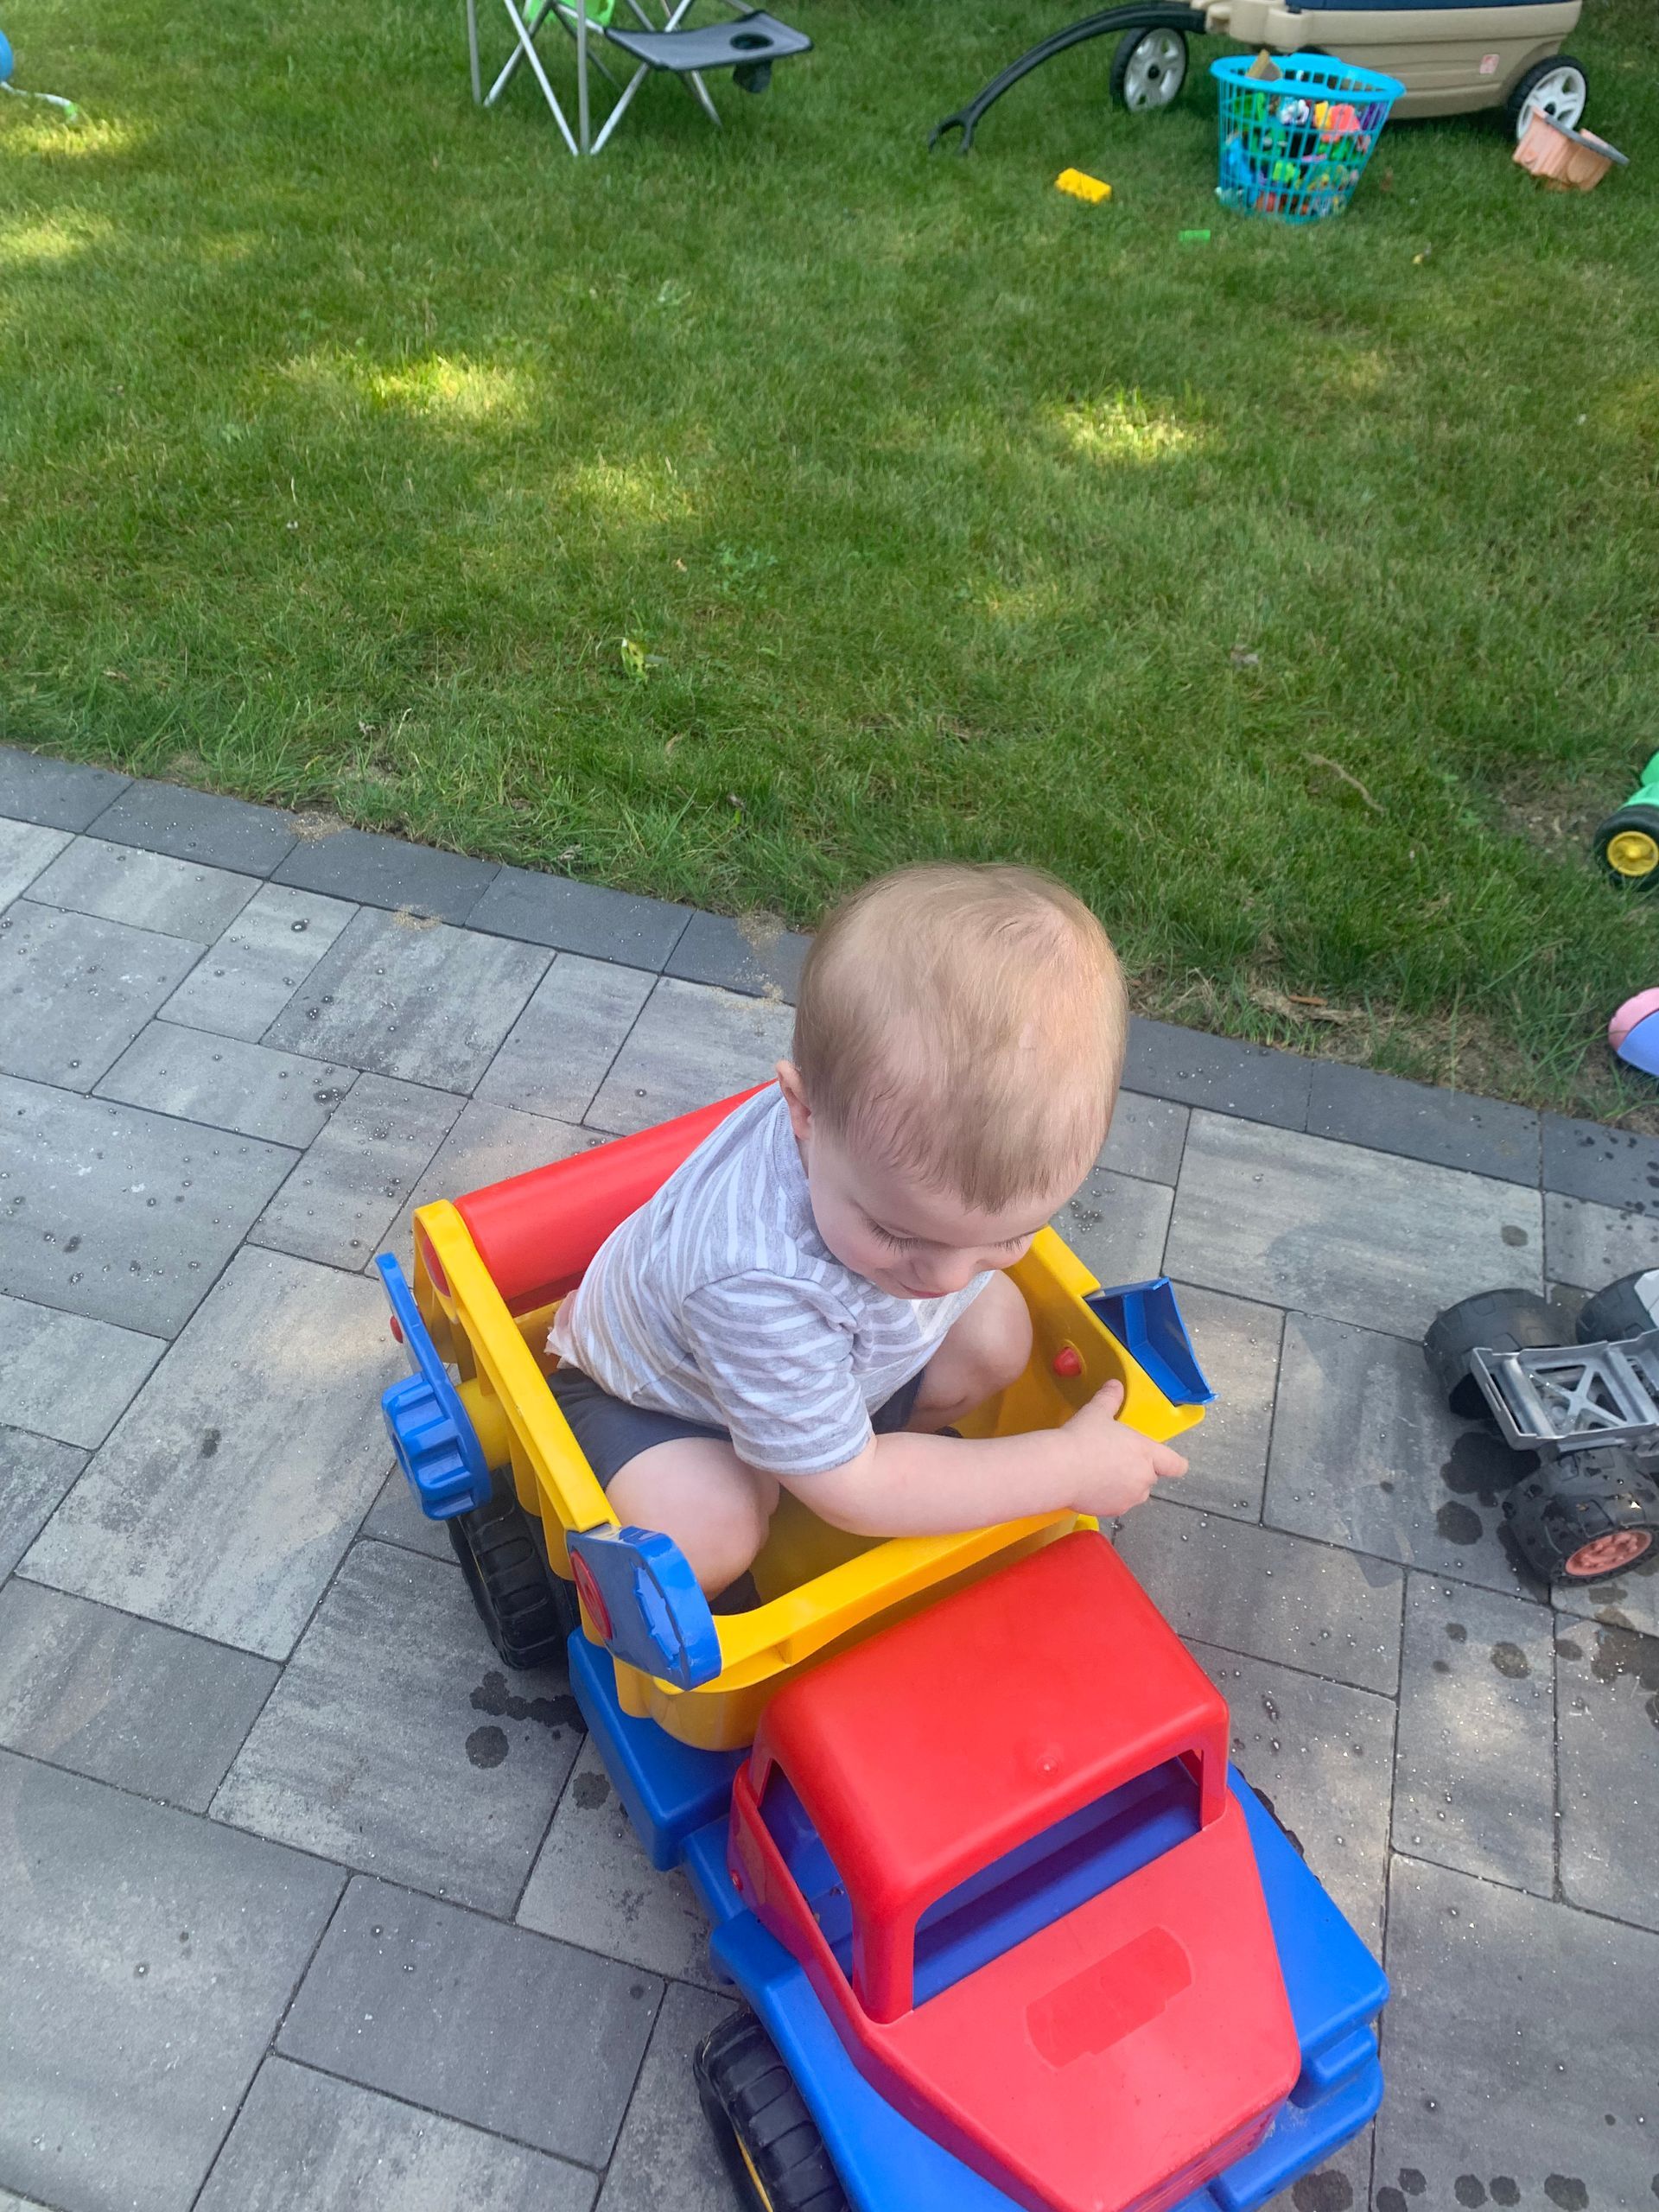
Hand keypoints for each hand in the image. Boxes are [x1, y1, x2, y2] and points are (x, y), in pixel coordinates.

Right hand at [1057, 1378, 1186, 1520]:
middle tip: (1115, 1458)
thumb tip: (1115, 1385)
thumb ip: (1110, 1398)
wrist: (1061, 1469)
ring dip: (1125, 1485)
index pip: (1176, 1465)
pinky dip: (1108, 1497)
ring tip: (1101, 1472)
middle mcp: (1144, 1478)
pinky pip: (1117, 1503)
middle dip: (1137, 1469)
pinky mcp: (1113, 1511)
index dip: (1174, 1463)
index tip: (1167, 1461)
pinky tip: (1090, 1485)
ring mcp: (1130, 1497)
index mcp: (1146, 1453)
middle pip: (1151, 1476)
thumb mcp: (1097, 1412)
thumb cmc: (1083, 1438)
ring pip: (1134, 1492)